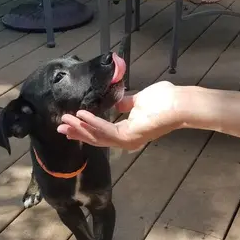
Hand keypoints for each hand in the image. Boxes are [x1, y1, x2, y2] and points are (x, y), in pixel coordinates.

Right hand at [57, 81, 183, 149]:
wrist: (179, 104)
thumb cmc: (165, 100)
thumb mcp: (139, 100)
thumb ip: (126, 104)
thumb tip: (116, 102)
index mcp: (127, 132)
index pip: (101, 132)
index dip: (85, 128)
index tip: (69, 122)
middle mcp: (125, 140)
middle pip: (96, 138)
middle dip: (77, 132)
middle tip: (59, 127)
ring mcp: (127, 140)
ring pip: (98, 136)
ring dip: (80, 128)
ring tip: (65, 120)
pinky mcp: (129, 137)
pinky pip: (106, 130)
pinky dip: (92, 123)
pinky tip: (80, 115)